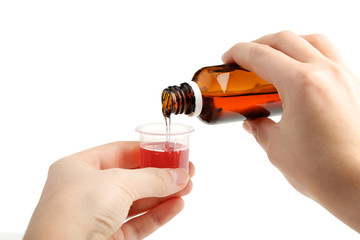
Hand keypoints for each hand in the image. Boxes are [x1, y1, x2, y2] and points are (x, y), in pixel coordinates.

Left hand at [24, 141, 193, 239]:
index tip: (169, 151)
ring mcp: (96, 215)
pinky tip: (176, 205)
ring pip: (137, 201)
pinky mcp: (108, 237)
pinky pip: (138, 222)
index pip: (118, 152)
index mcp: (78, 168)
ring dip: (163, 194)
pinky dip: (158, 213)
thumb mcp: (119, 183)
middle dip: (160, 174)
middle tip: (184, 170)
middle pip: (131, 177)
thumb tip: (178, 175)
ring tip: (186, 187)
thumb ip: (152, 178)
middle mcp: (86, 190)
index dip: (146, 150)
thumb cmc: (74, 211)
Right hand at [222, 31, 359, 231]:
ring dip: (286, 44)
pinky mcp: (353, 86)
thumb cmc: (325, 171)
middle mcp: (325, 72)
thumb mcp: (277, 148)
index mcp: (302, 84)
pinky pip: (329, 55)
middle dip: (258, 45)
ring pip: (311, 40)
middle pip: (284, 40)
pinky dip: (308, 54)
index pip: (261, 55)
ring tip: (272, 60)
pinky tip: (298, 74)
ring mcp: (343, 76)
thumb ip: (260, 128)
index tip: (228, 59)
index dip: (238, 53)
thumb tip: (253, 122)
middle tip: (244, 60)